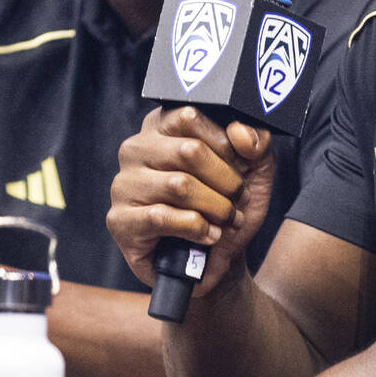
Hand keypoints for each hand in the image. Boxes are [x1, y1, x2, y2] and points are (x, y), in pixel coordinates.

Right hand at [107, 106, 274, 298]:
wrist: (215, 261)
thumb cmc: (226, 204)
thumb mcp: (253, 169)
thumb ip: (255, 141)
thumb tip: (240, 133)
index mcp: (162, 127)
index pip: (190, 115)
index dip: (224, 143)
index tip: (240, 164)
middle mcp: (136, 149)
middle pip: (189, 151)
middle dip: (226, 180)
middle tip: (239, 199)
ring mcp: (124, 184)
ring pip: (179, 185)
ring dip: (216, 207)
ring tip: (228, 219)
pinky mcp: (120, 220)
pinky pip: (161, 217)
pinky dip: (196, 228)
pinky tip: (209, 235)